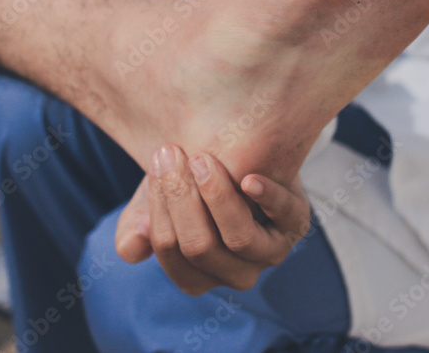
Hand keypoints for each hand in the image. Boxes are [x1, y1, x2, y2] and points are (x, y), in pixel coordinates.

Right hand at [115, 145, 311, 295]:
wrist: (232, 159)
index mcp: (198, 275)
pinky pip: (283, 215)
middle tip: (171, 152)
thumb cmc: (191, 190)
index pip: (171, 251)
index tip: (157, 164)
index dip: (160, 208)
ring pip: (239, 238)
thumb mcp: (156, 203)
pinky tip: (249, 179)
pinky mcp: (296, 223)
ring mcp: (269, 252)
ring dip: (217, 197)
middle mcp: (235, 274)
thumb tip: (132, 246)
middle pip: (200, 246)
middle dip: (181, 198)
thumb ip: (137, 225)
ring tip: (202, 159)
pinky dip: (266, 197)